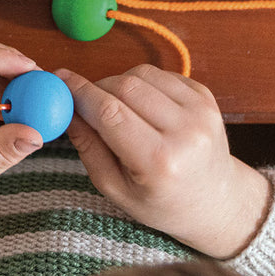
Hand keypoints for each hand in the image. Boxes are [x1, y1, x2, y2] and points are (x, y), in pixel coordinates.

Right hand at [58, 64, 270, 257]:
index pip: (110, 113)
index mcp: (160, 162)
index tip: (59, 81)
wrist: (215, 201)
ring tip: (120, 110)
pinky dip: (144, 84)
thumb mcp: (116, 189)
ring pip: (142, 73)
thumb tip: (66, 109)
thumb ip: (88, 147)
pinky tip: (144, 108)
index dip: (80, 93)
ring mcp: (201, 111)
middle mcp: (185, 132)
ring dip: (120, 84)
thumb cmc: (162, 202)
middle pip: (125, 86)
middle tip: (87, 103)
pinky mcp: (206, 96)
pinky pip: (162, 74)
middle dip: (98, 89)